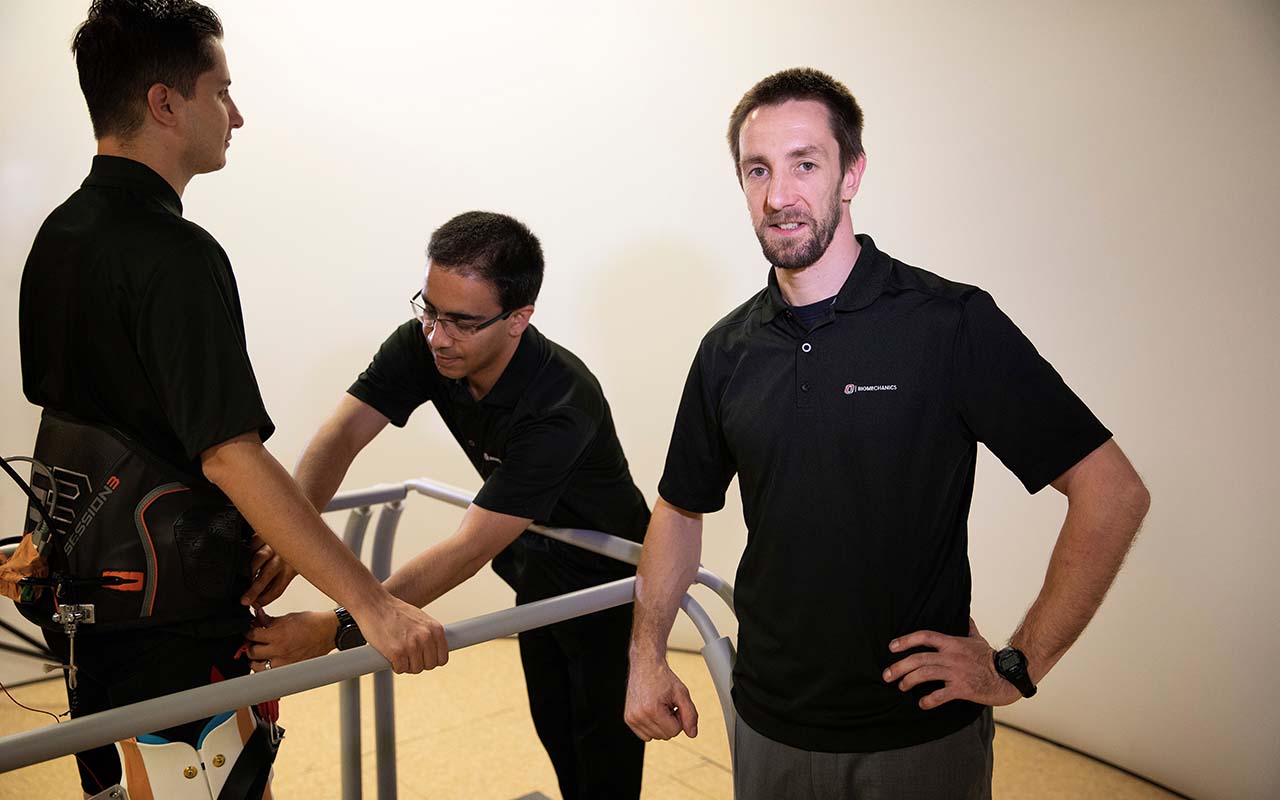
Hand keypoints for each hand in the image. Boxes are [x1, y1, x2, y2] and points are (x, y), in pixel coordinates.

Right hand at [241, 534, 297, 606]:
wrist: (302, 533)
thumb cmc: (293, 555)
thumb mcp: (290, 570)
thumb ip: (273, 584)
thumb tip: (255, 601)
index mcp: (291, 570)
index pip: (277, 589)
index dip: (264, 599)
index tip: (253, 605)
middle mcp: (283, 557)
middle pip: (267, 576)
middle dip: (254, 590)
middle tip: (244, 601)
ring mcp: (274, 545)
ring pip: (258, 559)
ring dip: (248, 570)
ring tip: (240, 579)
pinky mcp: (266, 534)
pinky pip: (253, 543)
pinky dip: (247, 551)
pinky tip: (242, 558)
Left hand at [245, 608, 336, 668]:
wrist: (328, 632)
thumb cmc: (312, 624)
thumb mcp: (288, 617)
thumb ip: (269, 619)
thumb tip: (257, 617)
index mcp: (278, 635)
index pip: (252, 635)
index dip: (248, 632)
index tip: (249, 631)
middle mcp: (280, 651)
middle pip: (252, 653)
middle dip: (251, 646)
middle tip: (253, 642)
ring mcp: (285, 663)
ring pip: (258, 668)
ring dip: (256, 661)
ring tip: (259, 655)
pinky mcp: (290, 670)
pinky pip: (271, 674)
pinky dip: (267, 669)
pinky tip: (269, 662)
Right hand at [355, 596, 448, 673]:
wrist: (374, 604)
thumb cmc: (395, 611)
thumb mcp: (420, 619)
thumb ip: (429, 634)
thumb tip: (435, 651)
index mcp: (436, 629)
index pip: (442, 658)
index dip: (432, 660)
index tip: (423, 658)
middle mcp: (426, 637)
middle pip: (429, 665)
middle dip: (418, 663)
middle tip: (408, 656)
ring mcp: (412, 645)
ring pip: (415, 669)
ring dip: (406, 665)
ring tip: (399, 653)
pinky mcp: (397, 652)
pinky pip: (400, 669)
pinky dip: (394, 665)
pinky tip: (390, 655)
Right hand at [624, 656, 697, 740]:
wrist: (645, 665)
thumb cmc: (662, 677)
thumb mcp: (682, 693)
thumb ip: (690, 715)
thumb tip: (692, 734)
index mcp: (653, 710)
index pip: (675, 731)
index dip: (679, 718)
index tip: (675, 705)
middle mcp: (639, 716)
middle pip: (665, 735)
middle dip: (670, 722)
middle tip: (667, 704)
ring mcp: (632, 718)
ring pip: (656, 736)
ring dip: (661, 724)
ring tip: (659, 706)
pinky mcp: (628, 719)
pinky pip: (645, 735)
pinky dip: (652, 727)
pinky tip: (653, 712)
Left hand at [883, 617, 1021, 709]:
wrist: (1009, 676)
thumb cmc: (991, 658)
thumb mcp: (978, 639)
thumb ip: (969, 628)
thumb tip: (966, 616)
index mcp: (952, 643)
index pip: (924, 636)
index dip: (906, 640)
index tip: (891, 647)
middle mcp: (951, 656)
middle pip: (919, 658)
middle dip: (899, 666)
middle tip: (887, 675)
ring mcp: (956, 672)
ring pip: (925, 674)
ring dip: (909, 681)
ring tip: (902, 686)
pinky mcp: (963, 689)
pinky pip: (940, 695)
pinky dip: (929, 700)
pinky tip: (922, 704)